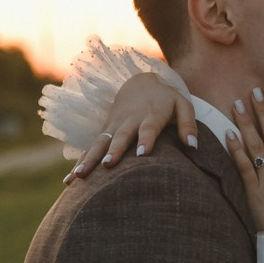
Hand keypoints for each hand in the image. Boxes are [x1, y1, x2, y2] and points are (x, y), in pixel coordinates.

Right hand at [64, 73, 196, 181]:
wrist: (140, 81)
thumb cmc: (166, 99)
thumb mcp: (183, 105)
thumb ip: (189, 124)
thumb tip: (193, 146)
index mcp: (151, 115)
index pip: (149, 128)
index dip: (146, 139)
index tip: (143, 154)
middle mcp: (129, 121)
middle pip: (120, 137)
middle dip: (113, 151)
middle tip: (107, 165)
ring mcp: (114, 126)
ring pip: (100, 144)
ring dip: (90, 159)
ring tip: (80, 176)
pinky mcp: (104, 132)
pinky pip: (91, 148)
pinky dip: (81, 162)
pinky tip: (70, 181)